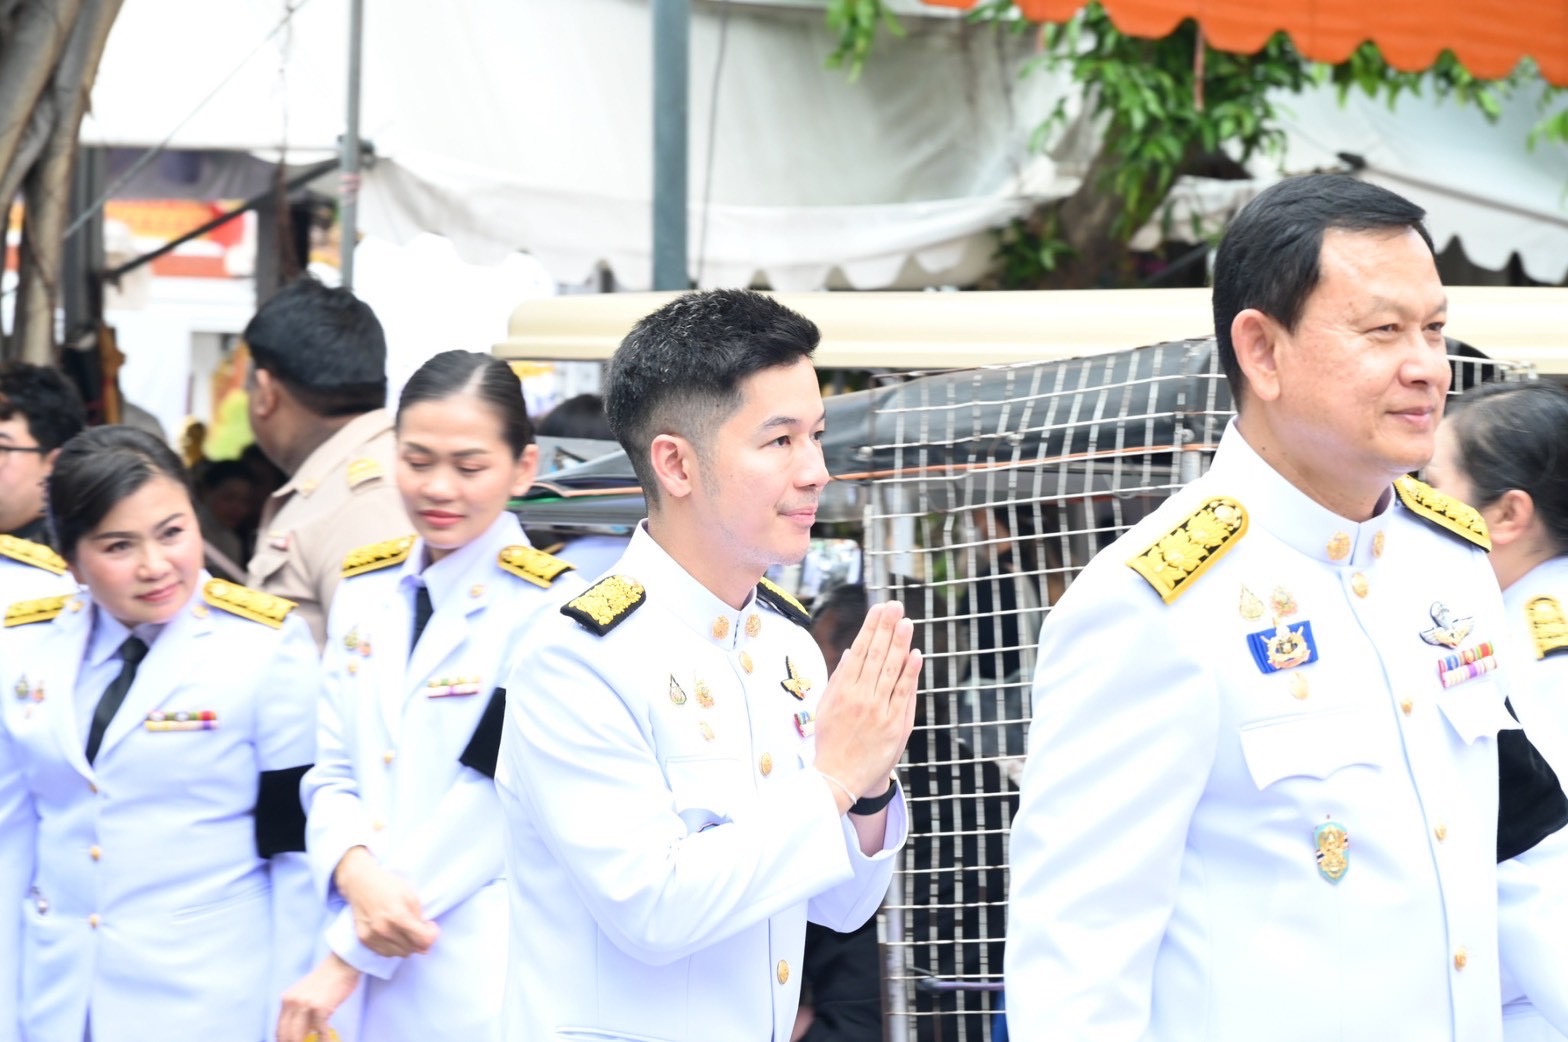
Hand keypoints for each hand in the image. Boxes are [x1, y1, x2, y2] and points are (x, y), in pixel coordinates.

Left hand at [275, 953, 356, 1041]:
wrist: (342, 964)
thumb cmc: (328, 979)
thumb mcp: (306, 994)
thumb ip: (299, 1011)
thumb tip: (301, 1033)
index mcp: (287, 1000)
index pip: (279, 1030)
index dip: (284, 1041)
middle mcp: (292, 1002)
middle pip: (286, 1036)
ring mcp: (305, 1005)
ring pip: (297, 1037)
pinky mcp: (320, 1008)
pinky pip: (320, 1032)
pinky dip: (324, 1040)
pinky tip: (328, 1041)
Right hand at [334, 846, 439, 956]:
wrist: (360, 882)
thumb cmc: (388, 886)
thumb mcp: (411, 895)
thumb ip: (420, 918)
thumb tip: (427, 940)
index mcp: (398, 916)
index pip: (423, 940)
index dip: (431, 935)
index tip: (430, 927)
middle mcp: (384, 929)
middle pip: (412, 949)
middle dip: (419, 939)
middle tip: (417, 926)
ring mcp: (372, 936)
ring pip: (399, 954)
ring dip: (407, 945)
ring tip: (404, 930)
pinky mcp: (363, 940)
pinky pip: (385, 953)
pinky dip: (393, 947)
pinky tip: (393, 934)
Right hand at [812, 601, 921, 804]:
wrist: (839, 778)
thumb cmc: (831, 741)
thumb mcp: (827, 706)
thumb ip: (840, 677)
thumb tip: (853, 650)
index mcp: (842, 690)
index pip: (860, 651)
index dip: (871, 628)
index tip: (880, 609)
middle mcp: (860, 697)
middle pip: (876, 655)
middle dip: (886, 628)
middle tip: (895, 606)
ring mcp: (879, 710)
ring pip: (891, 670)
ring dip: (900, 644)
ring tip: (906, 622)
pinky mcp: (894, 725)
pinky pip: (903, 694)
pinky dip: (910, 673)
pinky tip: (916, 655)